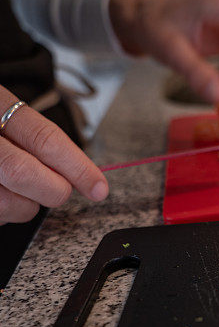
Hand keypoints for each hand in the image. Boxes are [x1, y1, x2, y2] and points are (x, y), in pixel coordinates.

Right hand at [0, 86, 107, 224]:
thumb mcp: (4, 113)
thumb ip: (36, 141)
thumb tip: (80, 176)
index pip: (42, 137)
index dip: (77, 166)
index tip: (100, 188)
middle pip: (22, 172)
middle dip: (51, 190)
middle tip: (59, 191)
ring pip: (7, 204)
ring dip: (25, 207)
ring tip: (17, 189)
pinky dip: (4, 212)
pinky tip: (0, 194)